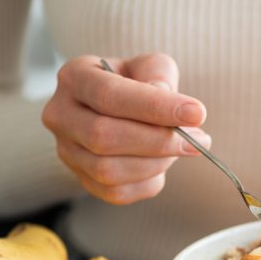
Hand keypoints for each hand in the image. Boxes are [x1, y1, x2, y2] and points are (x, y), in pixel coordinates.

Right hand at [42, 54, 210, 204]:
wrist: (123, 111)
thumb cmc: (138, 85)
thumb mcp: (151, 67)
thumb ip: (159, 75)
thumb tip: (167, 101)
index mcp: (74, 78)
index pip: (109, 95)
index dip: (155, 107)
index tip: (196, 114)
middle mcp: (61, 115)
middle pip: (104, 137)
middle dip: (159, 141)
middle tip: (199, 140)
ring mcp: (67, 152)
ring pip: (109, 170)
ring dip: (157, 163)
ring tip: (183, 148)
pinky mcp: (84, 181)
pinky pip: (118, 192)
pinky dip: (149, 181)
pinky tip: (163, 164)